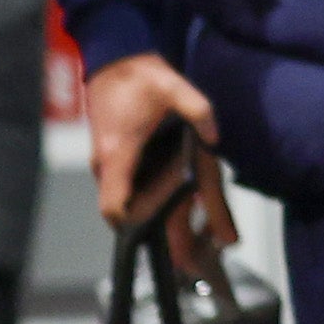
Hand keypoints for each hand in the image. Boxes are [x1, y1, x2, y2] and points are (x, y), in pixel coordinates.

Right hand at [84, 56, 221, 239]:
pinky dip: (153, 203)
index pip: (114, 203)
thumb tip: (215, 135)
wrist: (114, 61)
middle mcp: (109, 164)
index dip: (131, 224)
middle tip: (189, 261)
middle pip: (126, 212)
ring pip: (130, 202)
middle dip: (157, 235)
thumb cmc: (140, 76)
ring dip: (157, 221)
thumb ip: (198, 110)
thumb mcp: (173, 86)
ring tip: (192, 246)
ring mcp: (109, 163)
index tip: (157, 234)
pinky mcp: (115, 159)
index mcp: (119, 152)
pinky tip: (185, 211)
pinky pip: (131, 189)